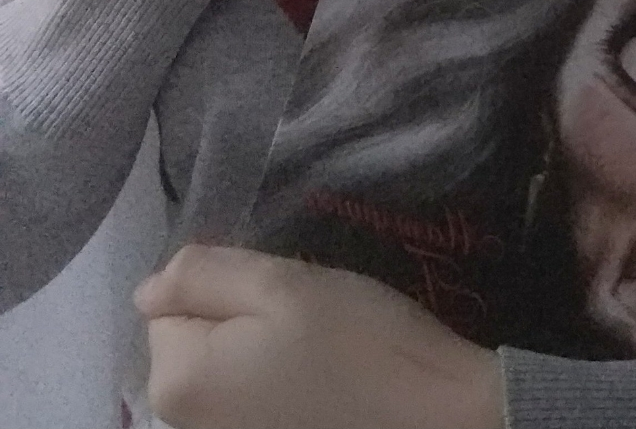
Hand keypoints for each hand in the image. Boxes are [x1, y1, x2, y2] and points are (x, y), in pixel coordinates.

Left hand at [134, 244, 505, 428]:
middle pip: (193, 338)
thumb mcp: (283, 283)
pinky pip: (249, 398)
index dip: (227, 287)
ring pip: (224, 366)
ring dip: (261, 348)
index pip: (171, 303)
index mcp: (177, 381)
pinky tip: (323, 381)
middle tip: (304, 317)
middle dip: (240, 318)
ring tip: (318, 348)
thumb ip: (204, 275)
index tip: (282, 295)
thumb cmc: (358, 339)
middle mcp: (183, 427)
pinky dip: (279, 381)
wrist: (434, 414)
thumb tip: (149, 290)